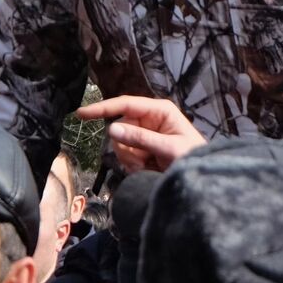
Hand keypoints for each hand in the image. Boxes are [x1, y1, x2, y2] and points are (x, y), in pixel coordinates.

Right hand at [76, 96, 206, 173]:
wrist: (201, 178)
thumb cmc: (192, 156)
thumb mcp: (168, 147)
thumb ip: (141, 138)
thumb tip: (111, 128)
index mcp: (159, 110)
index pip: (125, 105)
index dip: (102, 108)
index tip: (81, 114)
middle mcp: (150, 119)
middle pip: (119, 128)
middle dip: (126, 147)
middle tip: (142, 160)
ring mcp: (145, 134)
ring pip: (120, 144)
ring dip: (129, 158)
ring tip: (148, 165)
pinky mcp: (142, 148)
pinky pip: (125, 155)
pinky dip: (131, 165)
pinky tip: (146, 169)